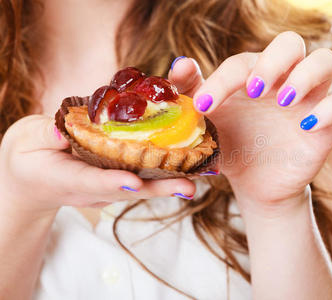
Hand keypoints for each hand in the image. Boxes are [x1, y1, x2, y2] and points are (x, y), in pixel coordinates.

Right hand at [0, 115, 194, 215]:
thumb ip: (43, 136)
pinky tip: (189, 162)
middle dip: (159, 188)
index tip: (134, 182)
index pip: (92, 181)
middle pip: (130, 189)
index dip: (113, 182)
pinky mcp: (118, 179)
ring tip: (199, 178)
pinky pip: (143, 174)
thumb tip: (60, 131)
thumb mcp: (26, 141)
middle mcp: (94, 188)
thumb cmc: (28, 156)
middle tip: (188, 187)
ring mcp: (109, 187)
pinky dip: (165, 170)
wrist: (35, 178)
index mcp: (68, 179)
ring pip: (142, 185)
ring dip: (170, 182)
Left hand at [171, 32, 331, 210]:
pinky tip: (307, 126)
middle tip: (253, 90)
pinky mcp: (329, 122)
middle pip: (291, 43)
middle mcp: (284, 78)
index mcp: (254, 74)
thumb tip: (179, 64)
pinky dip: (331, 109)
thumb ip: (193, 92)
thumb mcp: (208, 123)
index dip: (223, 79)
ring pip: (325, 61)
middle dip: (273, 61)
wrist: (254, 182)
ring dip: (304, 76)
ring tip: (282, 101)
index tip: (204, 106)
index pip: (243, 62)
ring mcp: (310, 98)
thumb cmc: (231, 146)